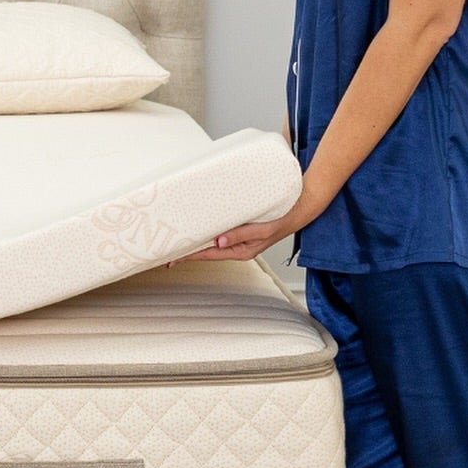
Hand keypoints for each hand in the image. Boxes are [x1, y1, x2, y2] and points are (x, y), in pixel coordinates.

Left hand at [174, 185, 325, 262]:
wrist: (300, 210)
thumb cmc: (284, 220)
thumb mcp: (263, 229)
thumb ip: (241, 234)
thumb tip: (218, 241)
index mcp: (242, 251)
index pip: (210, 254)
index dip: (191, 255)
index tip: (174, 257)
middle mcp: (238, 247)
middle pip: (207, 250)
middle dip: (188, 251)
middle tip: (167, 251)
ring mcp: (239, 239)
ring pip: (212, 242)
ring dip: (196, 240)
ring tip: (177, 241)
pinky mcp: (241, 229)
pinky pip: (220, 232)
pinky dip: (207, 231)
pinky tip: (199, 227)